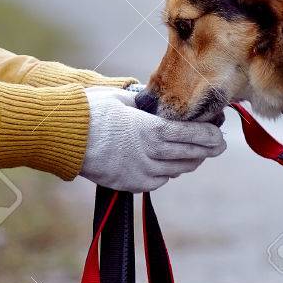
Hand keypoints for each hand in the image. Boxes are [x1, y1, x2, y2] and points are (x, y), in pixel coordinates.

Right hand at [79, 87, 225, 191]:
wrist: (62, 137)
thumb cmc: (90, 112)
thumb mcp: (123, 99)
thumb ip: (147, 105)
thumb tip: (160, 104)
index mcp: (153, 130)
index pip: (194, 136)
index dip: (211, 137)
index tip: (221, 135)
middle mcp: (152, 153)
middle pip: (191, 155)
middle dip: (209, 150)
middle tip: (218, 146)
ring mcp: (142, 171)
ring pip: (178, 170)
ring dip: (190, 161)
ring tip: (196, 154)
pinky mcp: (131, 184)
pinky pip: (159, 180)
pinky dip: (168, 172)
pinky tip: (169, 164)